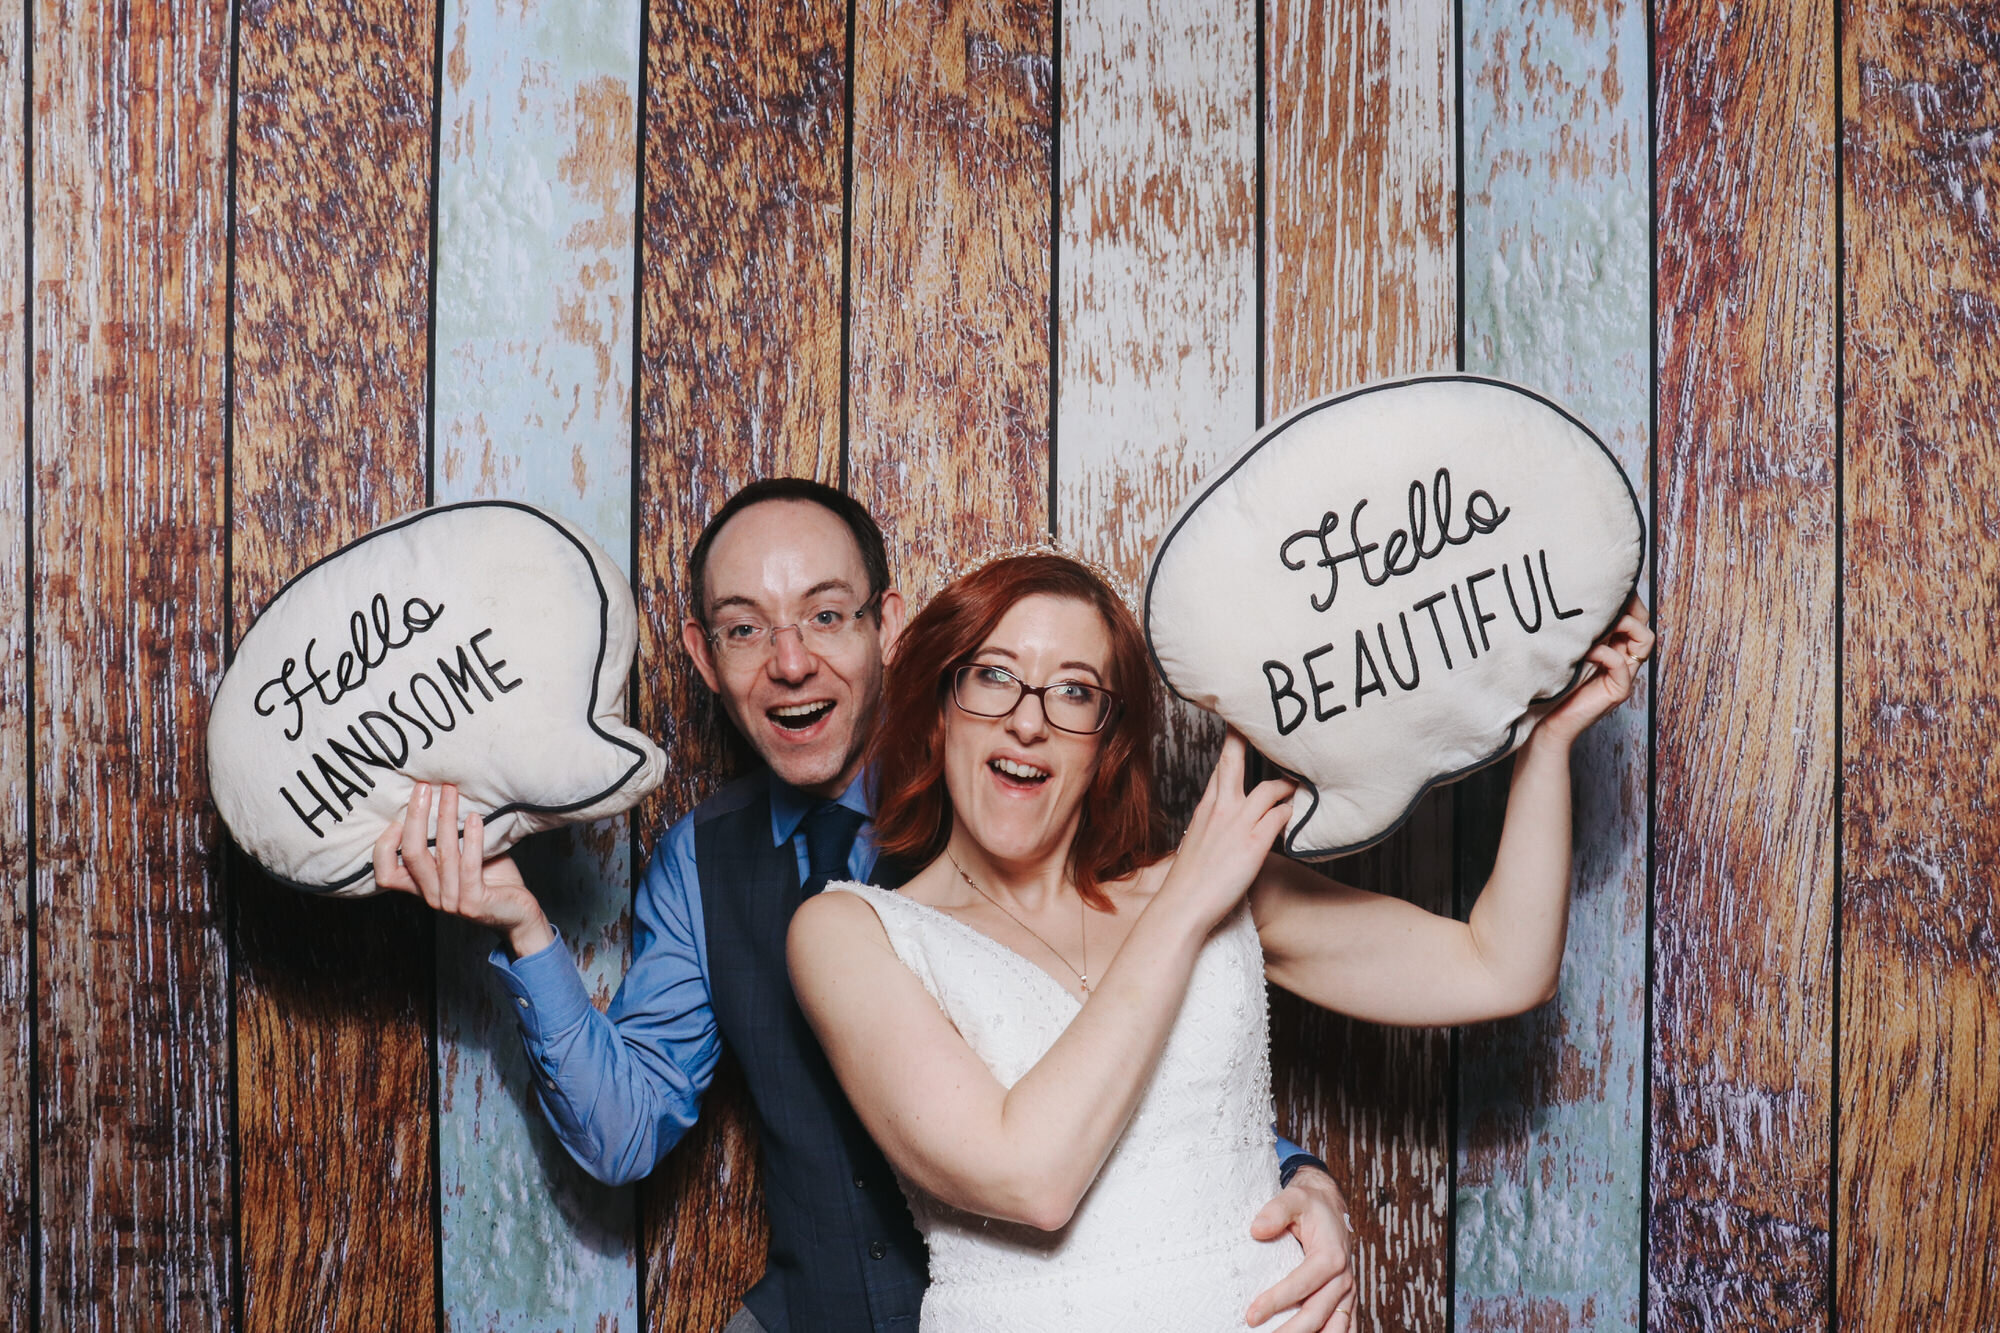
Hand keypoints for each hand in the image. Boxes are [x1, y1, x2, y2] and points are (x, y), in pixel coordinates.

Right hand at [372, 782, 553, 956]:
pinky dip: (472, 839)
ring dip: (446, 817)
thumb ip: (447, 838)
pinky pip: (469, 866)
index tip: (396, 818)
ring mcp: (452, 902)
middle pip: (412, 854)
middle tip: (423, 787)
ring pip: (442, 854)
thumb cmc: (491, 879)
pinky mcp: (474, 903)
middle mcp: (432, 896)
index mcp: (423, 886)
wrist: (518, 913)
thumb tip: (440, 794)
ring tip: (451, 791)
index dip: (384, 847)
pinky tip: (475, 818)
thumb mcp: (463, 856)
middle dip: (416, 816)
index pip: (385, 874)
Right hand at [1160, 730, 1295, 932]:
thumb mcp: (1197, 841)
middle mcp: (1221, 809)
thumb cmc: (1190, 879)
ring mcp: (1238, 825)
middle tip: (1273, 727)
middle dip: (1250, 737)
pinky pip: (1280, 817)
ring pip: (1270, 789)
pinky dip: (1291, 812)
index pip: (1221, 765)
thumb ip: (1213, 824)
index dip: (1233, 742)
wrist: (1184, 905)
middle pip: (1235, 760)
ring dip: (1288, 785)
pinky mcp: (1254, 845)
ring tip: (1299, 785)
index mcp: (1206, 807)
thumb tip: (1226, 820)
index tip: (1241, 725)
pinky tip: (1298, 815)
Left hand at [1246, 1165, 1356, 1331]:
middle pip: (1317, 1313)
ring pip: (1334, 1328)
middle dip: (1290, 1330)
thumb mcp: (1293, 1198)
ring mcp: (1347, 1293)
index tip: (1252, 1315)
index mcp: (1331, 1255)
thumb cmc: (1310, 1205)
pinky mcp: (1346, 1301)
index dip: (1276, 1301)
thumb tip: (1257, 1230)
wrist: (1330, 1207)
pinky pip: (1343, 1327)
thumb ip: (1275, 1211)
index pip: (1302, 1284)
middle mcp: (1343, 1278)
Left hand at [1534, 594, 1653, 749]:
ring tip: (1597, 627)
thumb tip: (1573, 595)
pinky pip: (1622, 664)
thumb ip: (1576, 629)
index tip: (1605, 588)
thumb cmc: (1549, 684)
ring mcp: (1623, 675)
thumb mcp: (1564, 648)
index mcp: (1612, 645)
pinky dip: (1607, 653)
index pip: (1634, 615)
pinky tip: (1587, 652)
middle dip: (1630, 608)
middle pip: (1644, 623)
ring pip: (1644, 640)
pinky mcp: (1617, 691)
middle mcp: (1622, 657)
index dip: (1627, 599)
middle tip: (1607, 603)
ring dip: (1623, 626)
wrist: (1544, 723)